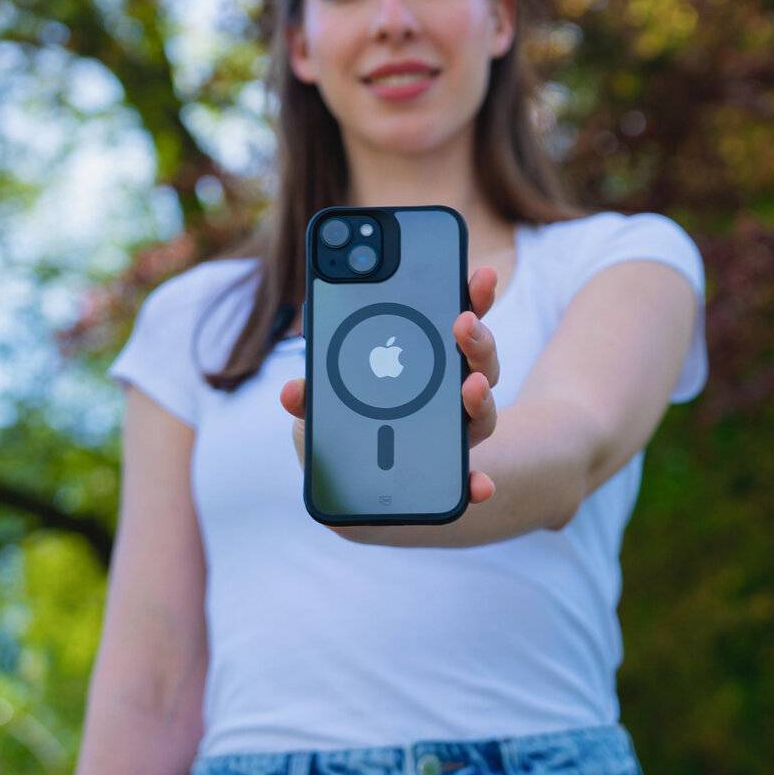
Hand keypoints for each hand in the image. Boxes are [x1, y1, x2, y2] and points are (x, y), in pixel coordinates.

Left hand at [280, 265, 500, 506]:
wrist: (356, 501)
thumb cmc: (341, 441)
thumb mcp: (318, 415)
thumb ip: (311, 400)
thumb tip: (292, 390)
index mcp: (420, 365)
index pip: (451, 322)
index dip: (469, 296)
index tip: (479, 272)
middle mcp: (447, 394)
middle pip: (476, 359)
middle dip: (477, 336)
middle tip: (463, 322)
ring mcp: (454, 434)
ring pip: (481, 408)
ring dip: (481, 395)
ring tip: (472, 386)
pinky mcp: (452, 475)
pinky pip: (469, 477)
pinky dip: (477, 482)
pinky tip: (479, 486)